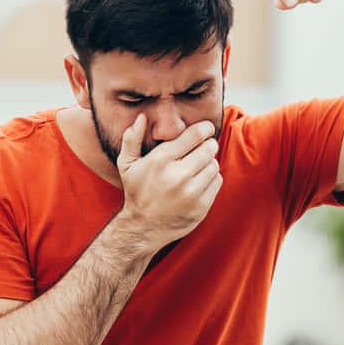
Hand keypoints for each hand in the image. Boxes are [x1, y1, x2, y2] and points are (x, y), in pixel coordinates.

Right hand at [115, 114, 222, 249]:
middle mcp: (177, 175)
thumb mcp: (126, 164)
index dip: (205, 128)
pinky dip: (211, 179)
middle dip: (207, 145)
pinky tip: (198, 182)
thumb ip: (131, 138)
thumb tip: (141, 117)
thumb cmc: (137, 191)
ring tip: (196, 167)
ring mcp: (191, 192)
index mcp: (161, 160)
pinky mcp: (201, 206)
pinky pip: (217, 181)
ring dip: (208, 163)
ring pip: (214, 164)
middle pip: (209, 148)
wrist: (143, 228)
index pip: (195, 135)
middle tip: (201, 148)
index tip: (206, 128)